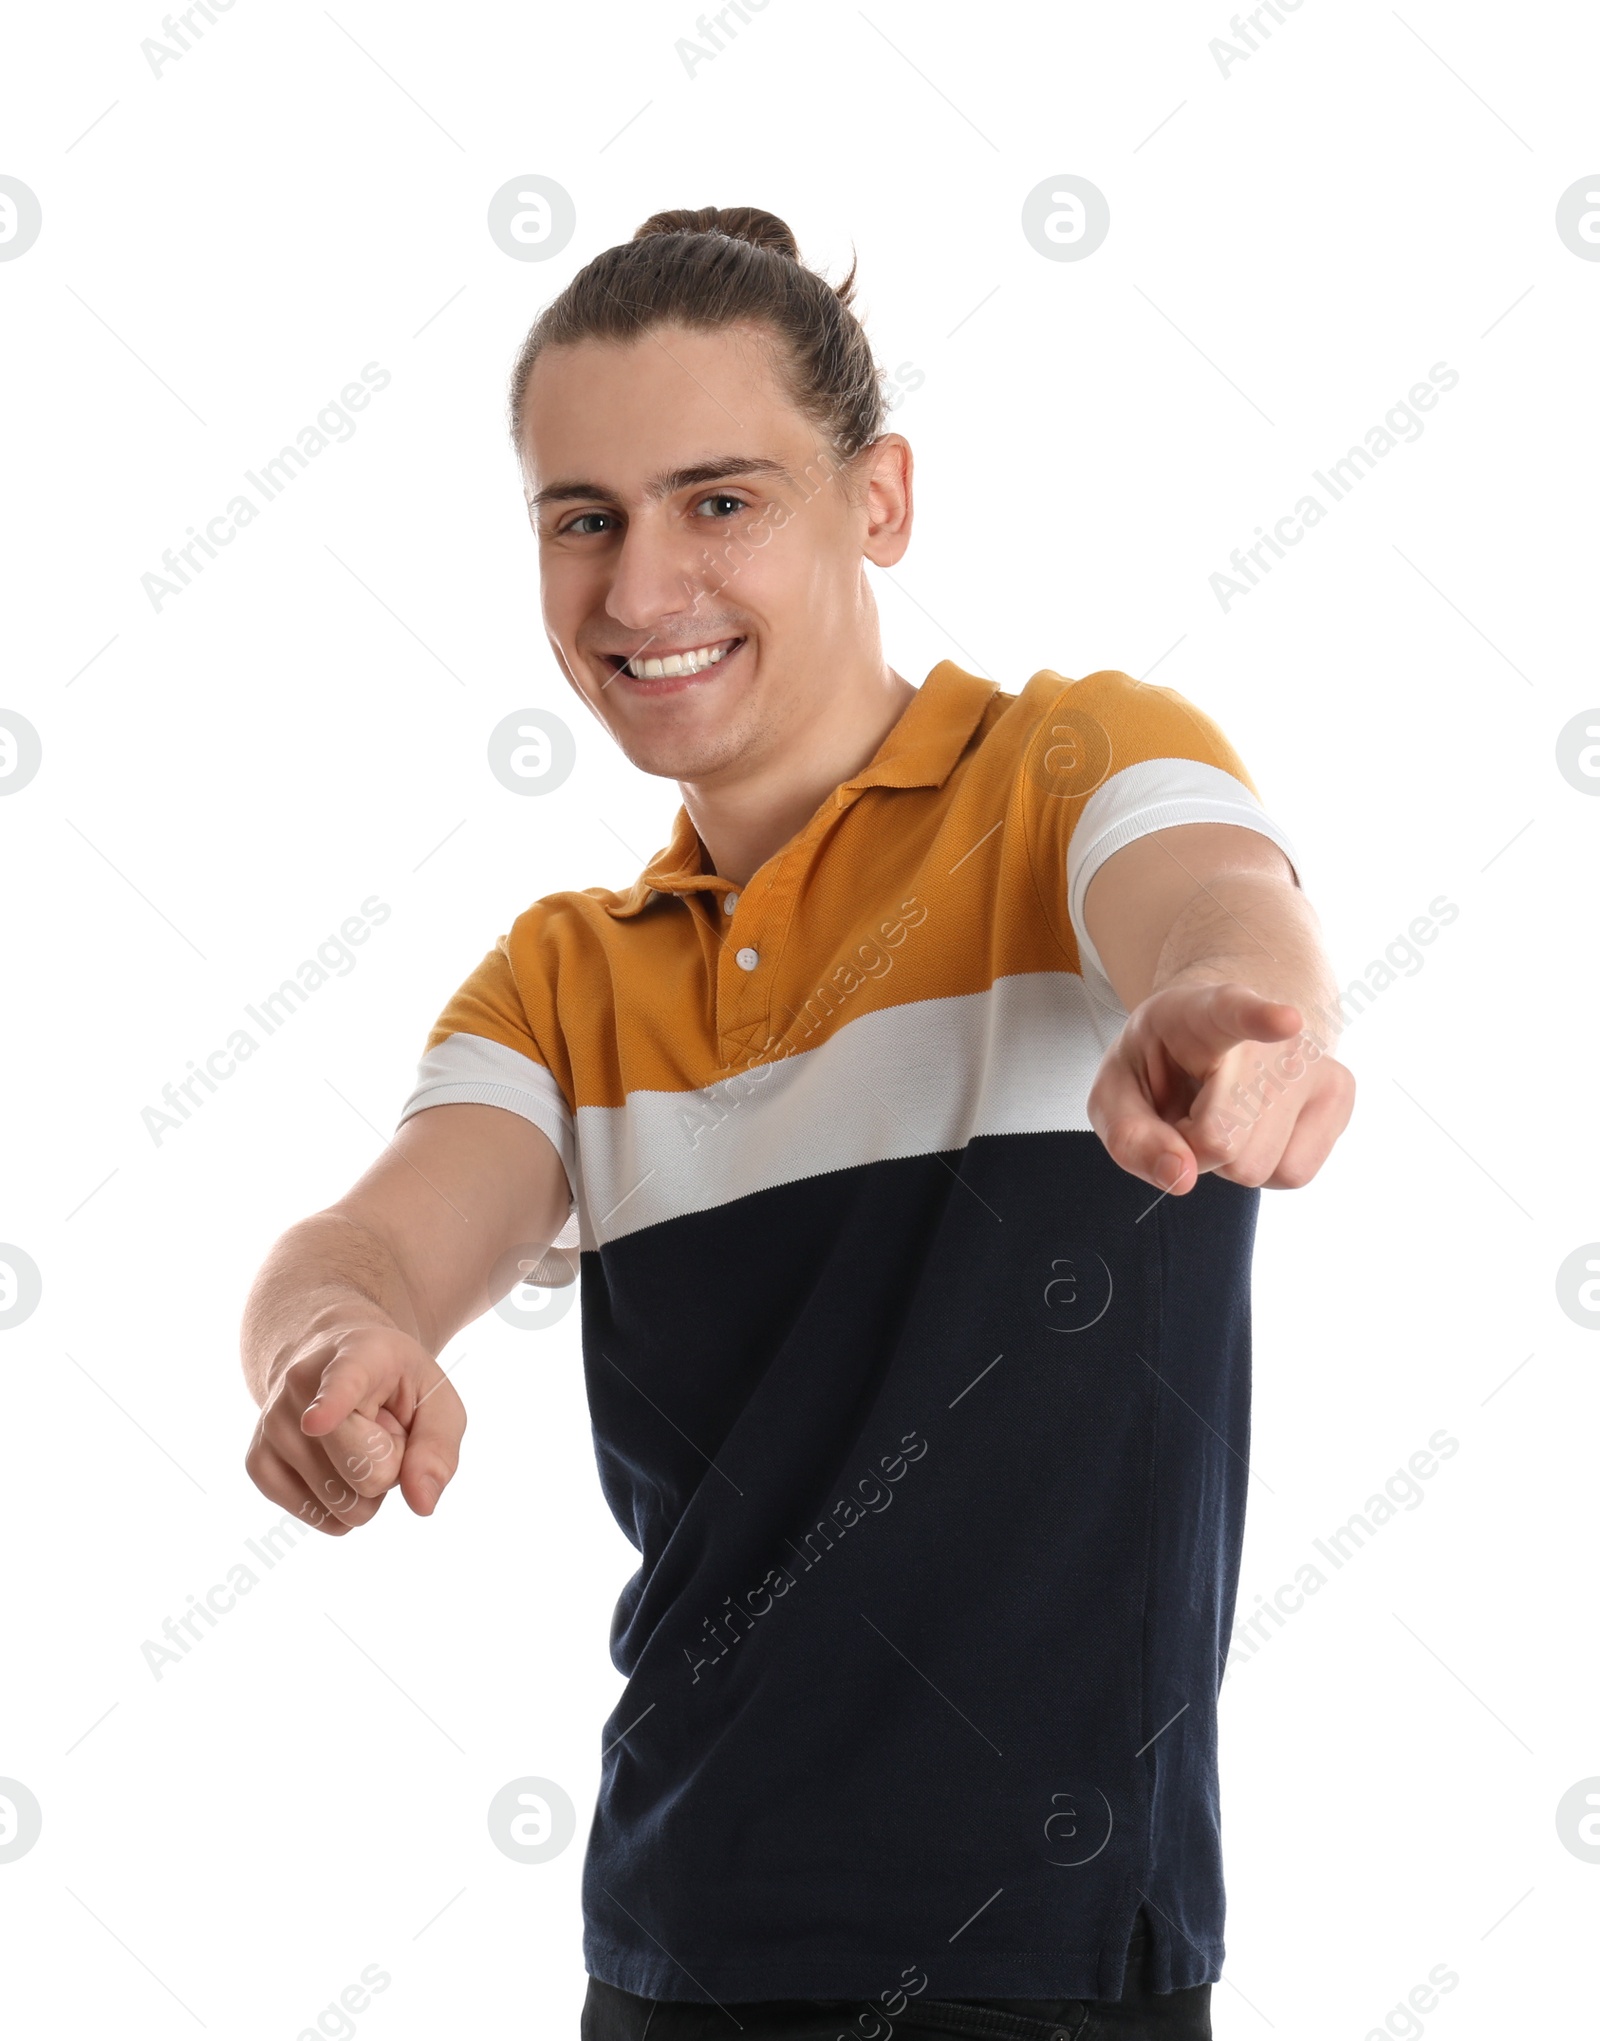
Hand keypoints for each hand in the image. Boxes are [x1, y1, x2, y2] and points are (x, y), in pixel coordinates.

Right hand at [245, 1320, 465, 1535]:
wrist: (330, 1364)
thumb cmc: (394, 1386)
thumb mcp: (436, 1400)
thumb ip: (438, 1448)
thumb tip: (422, 1505)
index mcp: (356, 1355)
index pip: (343, 1384)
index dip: (332, 1405)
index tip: (316, 1421)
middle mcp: (301, 1385)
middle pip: (366, 1472)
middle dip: (392, 1466)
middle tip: (381, 1429)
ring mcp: (272, 1425)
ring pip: (345, 1505)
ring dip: (366, 1488)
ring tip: (356, 1442)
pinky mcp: (256, 1464)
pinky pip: (322, 1520)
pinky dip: (340, 1505)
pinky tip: (333, 1463)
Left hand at [1087, 980, 1354, 1195]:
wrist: (1221, 1028)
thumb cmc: (1162, 1064)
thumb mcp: (1118, 1094)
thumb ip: (1131, 1137)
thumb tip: (1182, 1178)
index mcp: (1206, 1011)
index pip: (1235, 1012)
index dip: (1260, 1018)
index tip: (1286, 1021)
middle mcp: (1273, 1034)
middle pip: (1222, 1141)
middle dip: (1192, 1146)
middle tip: (1189, 1109)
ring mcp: (1314, 1062)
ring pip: (1258, 1168)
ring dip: (1228, 1158)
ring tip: (1221, 1113)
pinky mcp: (1340, 1093)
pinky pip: (1293, 1174)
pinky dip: (1264, 1166)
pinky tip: (1254, 1127)